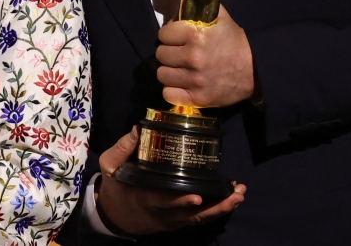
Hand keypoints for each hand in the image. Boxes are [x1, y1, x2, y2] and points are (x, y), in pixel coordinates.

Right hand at [95, 128, 245, 234]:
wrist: (113, 215)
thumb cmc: (115, 187)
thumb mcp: (111, 166)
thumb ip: (124, 148)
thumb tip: (138, 129)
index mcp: (145, 198)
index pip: (164, 202)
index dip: (181, 201)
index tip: (198, 196)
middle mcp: (162, 213)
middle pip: (192, 215)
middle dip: (215, 206)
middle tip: (236, 194)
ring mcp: (172, 220)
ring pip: (199, 218)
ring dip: (221, 208)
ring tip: (239, 195)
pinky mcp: (178, 221)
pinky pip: (199, 218)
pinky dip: (216, 210)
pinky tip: (231, 199)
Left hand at [156, 5, 253, 107]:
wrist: (256, 69)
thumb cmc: (235, 41)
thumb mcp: (220, 17)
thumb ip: (199, 6)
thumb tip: (179, 3)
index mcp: (195, 35)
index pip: (163, 34)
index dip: (169, 35)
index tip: (176, 38)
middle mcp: (192, 58)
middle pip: (160, 54)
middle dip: (169, 52)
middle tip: (179, 54)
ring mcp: (194, 80)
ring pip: (162, 74)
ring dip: (169, 71)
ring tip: (180, 69)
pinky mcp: (198, 98)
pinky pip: (168, 94)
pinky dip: (172, 90)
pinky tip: (181, 85)